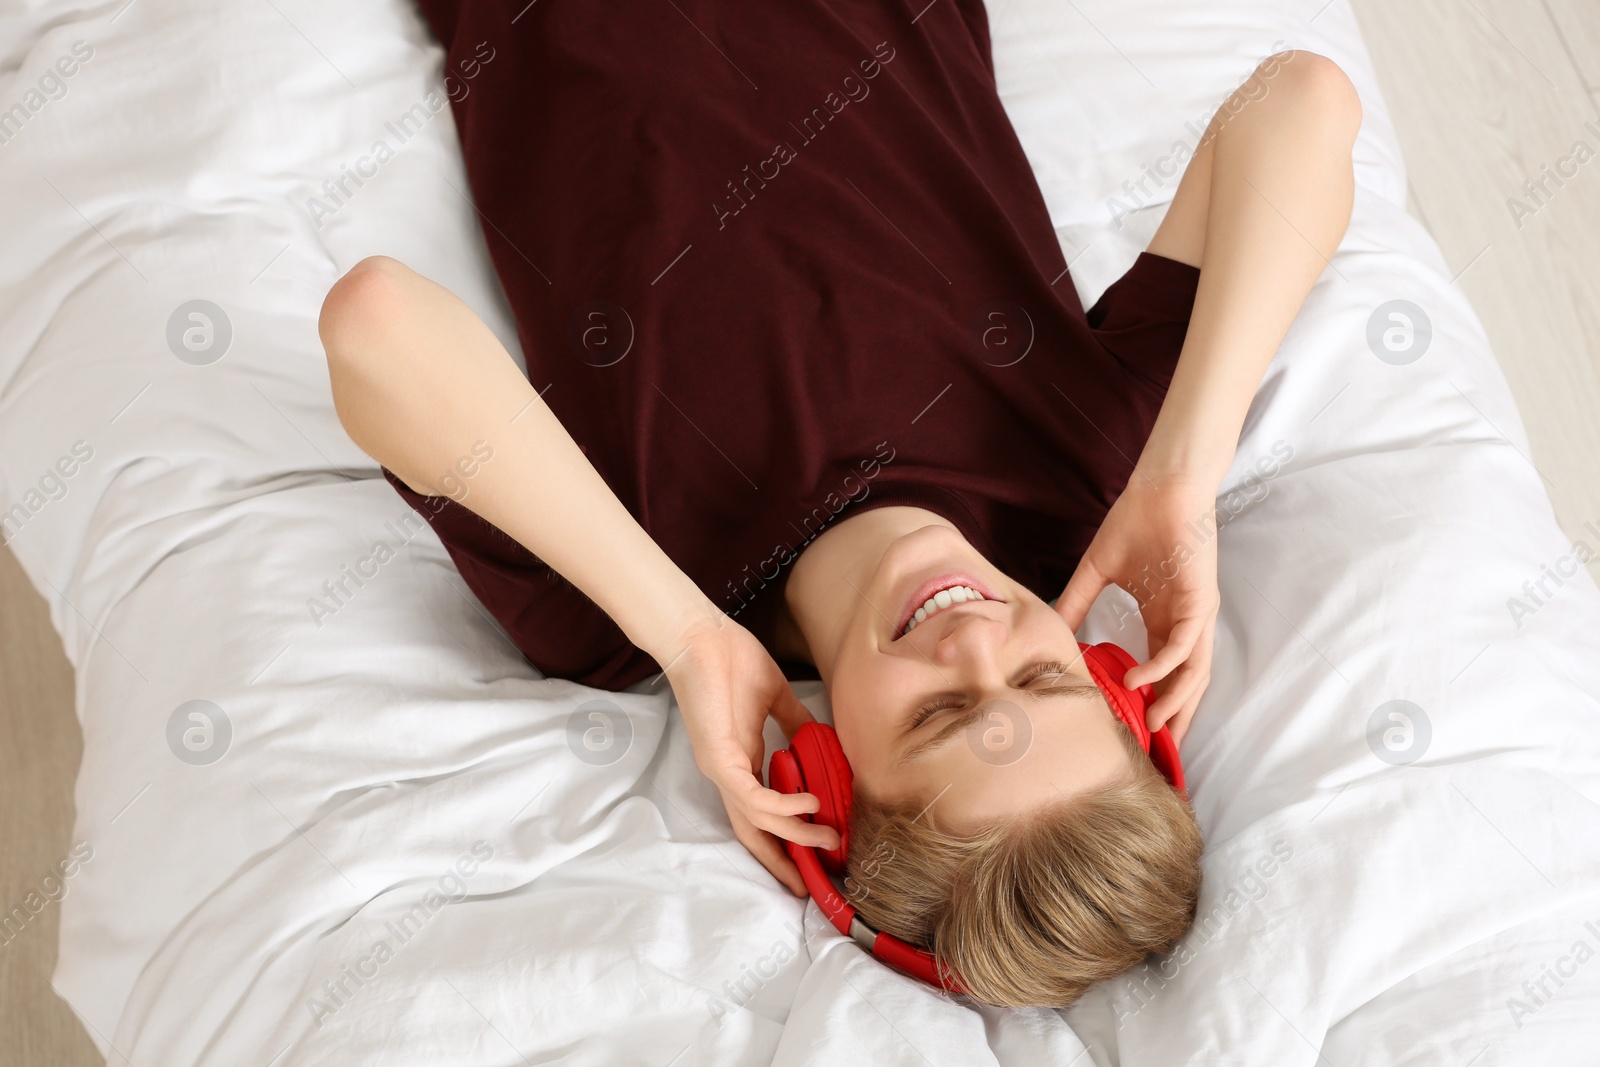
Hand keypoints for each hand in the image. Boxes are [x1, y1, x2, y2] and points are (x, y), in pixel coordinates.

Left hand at [660, 616, 840, 895]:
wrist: (701, 636)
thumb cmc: (732, 660)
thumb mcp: (775, 697)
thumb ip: (797, 723)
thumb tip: (822, 739)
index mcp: (743, 763)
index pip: (764, 813)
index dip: (788, 837)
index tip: (817, 856)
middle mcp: (729, 775)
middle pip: (755, 833)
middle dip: (784, 862)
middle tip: (814, 885)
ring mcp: (722, 770)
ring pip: (758, 821)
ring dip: (796, 835)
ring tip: (831, 838)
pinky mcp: (719, 759)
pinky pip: (753, 796)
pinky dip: (784, 805)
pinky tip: (811, 803)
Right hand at [1054, 471, 1219, 743]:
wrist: (1161, 489)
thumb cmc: (1134, 523)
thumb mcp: (1096, 572)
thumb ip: (1075, 603)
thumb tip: (1047, 627)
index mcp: (1165, 619)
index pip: (1163, 672)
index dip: (1151, 702)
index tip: (1133, 729)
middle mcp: (1184, 624)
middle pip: (1186, 683)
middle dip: (1174, 718)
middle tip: (1155, 752)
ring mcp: (1195, 615)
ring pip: (1193, 673)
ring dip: (1174, 703)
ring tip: (1152, 728)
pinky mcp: (1199, 602)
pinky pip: (1184, 645)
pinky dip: (1163, 667)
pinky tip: (1139, 680)